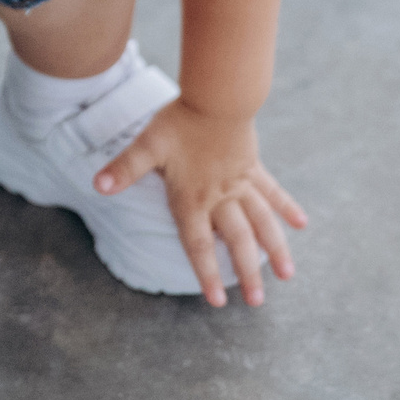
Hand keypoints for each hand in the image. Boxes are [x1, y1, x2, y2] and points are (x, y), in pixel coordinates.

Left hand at [94, 99, 308, 306]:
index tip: (218, 302)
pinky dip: (286, 208)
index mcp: (192, 199)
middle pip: (236, 242)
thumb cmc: (180, 121)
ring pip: (261, 223)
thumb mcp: (147, 145)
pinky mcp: (253, 167)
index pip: (199, 246)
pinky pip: (272, 192)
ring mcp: (240, 183)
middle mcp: (220, 197)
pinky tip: (302, 224)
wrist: (217, 96)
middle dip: (246, 274)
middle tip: (257, 302)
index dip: (207, 274)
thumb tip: (97, 185)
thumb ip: (125, 168)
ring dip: (275, 249)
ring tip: (288, 275)